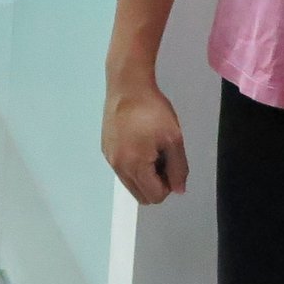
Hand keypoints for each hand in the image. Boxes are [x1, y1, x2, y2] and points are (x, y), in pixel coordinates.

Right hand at [102, 77, 187, 204]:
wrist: (128, 86)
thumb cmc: (152, 110)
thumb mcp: (174, 138)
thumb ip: (179, 168)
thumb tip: (178, 189)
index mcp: (135, 166)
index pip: (155, 196)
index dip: (169, 185)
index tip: (171, 164)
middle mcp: (118, 167)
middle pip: (141, 195)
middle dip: (156, 184)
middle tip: (163, 159)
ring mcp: (109, 158)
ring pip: (131, 183)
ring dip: (144, 175)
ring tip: (152, 149)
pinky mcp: (105, 149)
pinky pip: (122, 169)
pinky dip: (133, 165)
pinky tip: (140, 142)